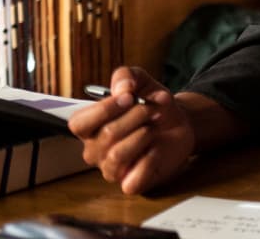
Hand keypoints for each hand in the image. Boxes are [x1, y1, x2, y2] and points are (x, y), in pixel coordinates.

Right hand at [67, 66, 195, 194]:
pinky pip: (133, 178)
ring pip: (119, 154)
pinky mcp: (131, 183)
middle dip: (136, 116)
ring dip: (144, 134)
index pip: (79, 123)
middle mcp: (95, 150)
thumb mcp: (141, 81)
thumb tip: (122, 89)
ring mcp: (111, 169)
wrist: (180, 122)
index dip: (104, 109)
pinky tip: (156, 149)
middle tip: (152, 109)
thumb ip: (126, 76)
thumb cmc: (152, 104)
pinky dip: (150, 160)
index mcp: (89, 127)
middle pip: (107, 135)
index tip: (129, 97)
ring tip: (154, 126)